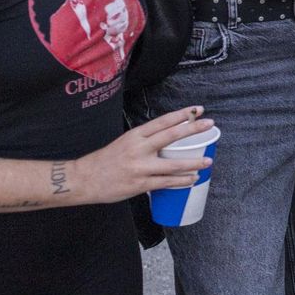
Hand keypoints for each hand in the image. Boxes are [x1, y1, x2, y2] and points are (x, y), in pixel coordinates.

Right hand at [74, 107, 214, 203]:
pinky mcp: (140, 184)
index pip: (163, 121)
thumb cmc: (106, 160)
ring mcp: (140, 168)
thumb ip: (145, 140)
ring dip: (193, 163)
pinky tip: (192, 179)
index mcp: (135, 135)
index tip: (199, 109)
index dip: (182, 114)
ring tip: (208, 161)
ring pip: (173, 164)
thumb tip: (169, 137)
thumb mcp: (125, 142)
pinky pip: (166, 183)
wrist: (83, 179)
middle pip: (171, 136)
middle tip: (211, 125)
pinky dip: (181, 181)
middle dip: (193, 129)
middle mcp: (138, 149)